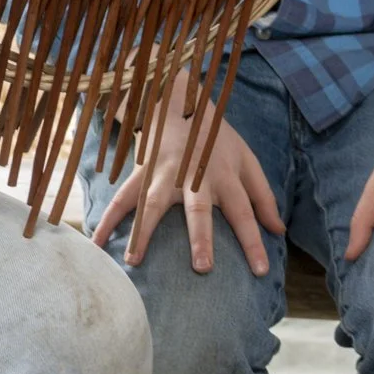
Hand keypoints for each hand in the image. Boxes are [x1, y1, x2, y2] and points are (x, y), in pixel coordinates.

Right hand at [92, 71, 282, 272]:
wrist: (180, 101)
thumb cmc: (217, 139)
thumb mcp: (247, 160)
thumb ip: (263, 197)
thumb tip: (279, 232)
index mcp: (225, 176)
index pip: (244, 213)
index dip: (254, 242)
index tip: (261, 272)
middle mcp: (194, 177)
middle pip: (198, 209)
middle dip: (200, 238)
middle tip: (202, 267)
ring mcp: (164, 174)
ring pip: (153, 204)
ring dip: (142, 232)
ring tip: (133, 261)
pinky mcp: (141, 172)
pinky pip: (121, 198)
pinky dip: (107, 219)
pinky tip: (95, 241)